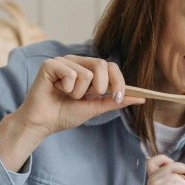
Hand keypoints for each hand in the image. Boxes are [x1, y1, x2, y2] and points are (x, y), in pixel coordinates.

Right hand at [15, 55, 144, 139]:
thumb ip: (116, 100)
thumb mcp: (96, 107)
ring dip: (79, 92)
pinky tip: (57, 90)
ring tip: (67, 95)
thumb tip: (141, 98)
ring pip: (86, 73)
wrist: (43, 124)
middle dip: (100, 87)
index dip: (119, 82)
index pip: (112, 66)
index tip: (118, 97)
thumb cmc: (66, 114)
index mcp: (89, 69)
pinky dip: (67, 88)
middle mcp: (77, 61)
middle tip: (86, 97)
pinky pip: (70, 74)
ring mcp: (63, 61)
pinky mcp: (50, 64)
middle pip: (102, 64)